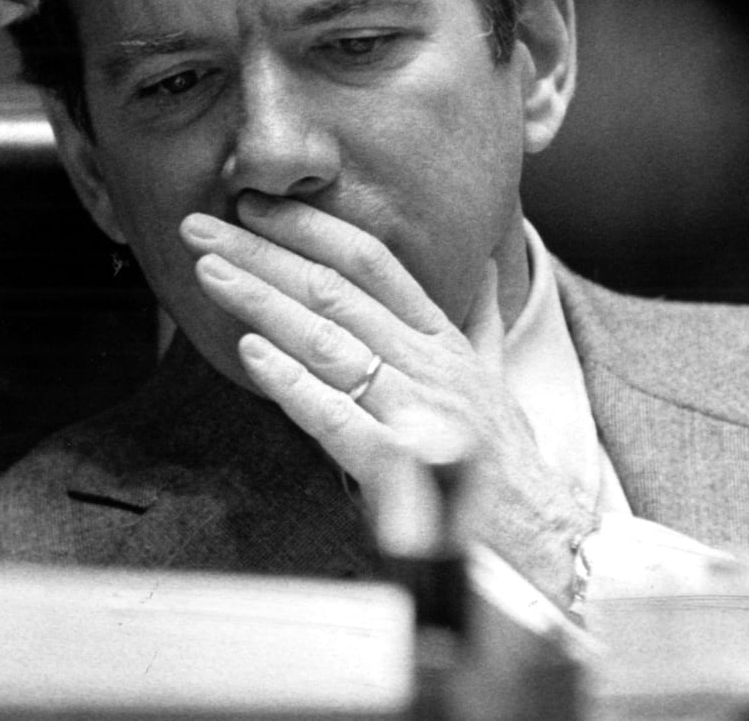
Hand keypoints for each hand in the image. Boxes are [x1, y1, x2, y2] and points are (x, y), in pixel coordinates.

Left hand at [179, 196, 593, 605]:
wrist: (548, 545)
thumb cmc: (509, 464)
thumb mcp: (495, 378)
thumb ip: (477, 319)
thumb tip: (484, 259)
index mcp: (442, 340)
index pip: (371, 263)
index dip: (309, 227)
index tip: (253, 204)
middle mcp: (429, 365)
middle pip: (335, 292)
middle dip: (262, 253)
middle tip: (200, 226)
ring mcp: (417, 412)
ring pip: (328, 341)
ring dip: (263, 301)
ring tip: (210, 272)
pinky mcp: (403, 467)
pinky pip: (340, 416)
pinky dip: (294, 383)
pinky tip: (252, 354)